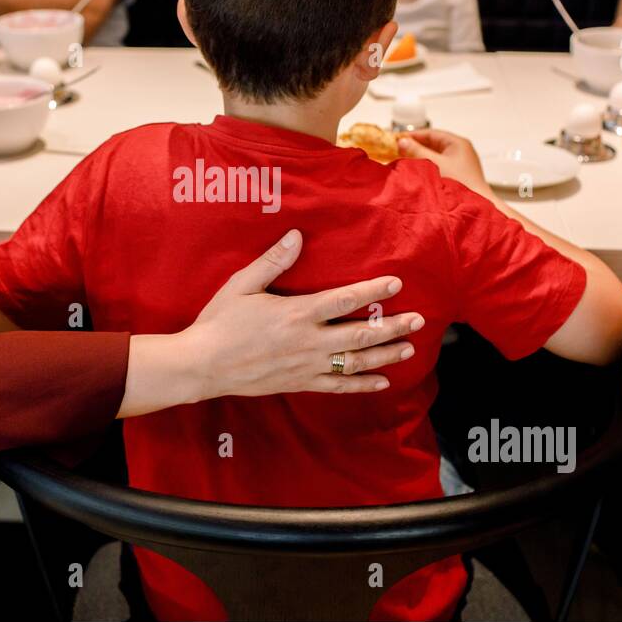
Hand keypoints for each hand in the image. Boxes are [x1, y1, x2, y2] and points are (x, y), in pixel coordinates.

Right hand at [183, 229, 425, 398]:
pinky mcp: (300, 383)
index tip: (395, 282)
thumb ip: (273, 261)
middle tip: (418, 320)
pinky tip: (381, 381)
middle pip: (360, 335)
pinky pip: (338, 386)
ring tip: (409, 348)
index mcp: (296, 313)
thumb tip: (297, 235)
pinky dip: (362, 384)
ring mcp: (307, 366)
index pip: (344, 300)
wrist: (203, 365)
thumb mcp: (242, 285)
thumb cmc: (220, 321)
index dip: (372, 290)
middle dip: (392, 327)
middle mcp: (308, 341)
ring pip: (355, 362)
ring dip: (385, 355)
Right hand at [396, 129, 491, 197]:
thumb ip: (416, 151)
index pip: (431, 133)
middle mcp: (461, 151)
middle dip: (416, 147)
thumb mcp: (434, 164)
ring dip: (421, 157)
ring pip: (436, 156)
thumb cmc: (460, 184)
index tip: (398, 138)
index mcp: (458, 143)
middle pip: (433, 144)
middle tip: (398, 150)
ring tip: (405, 161)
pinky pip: (440, 166)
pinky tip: (418, 173)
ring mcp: (461, 164)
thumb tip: (402, 142)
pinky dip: (428, 167)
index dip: (413, 135)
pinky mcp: (459, 176)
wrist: (477, 206)